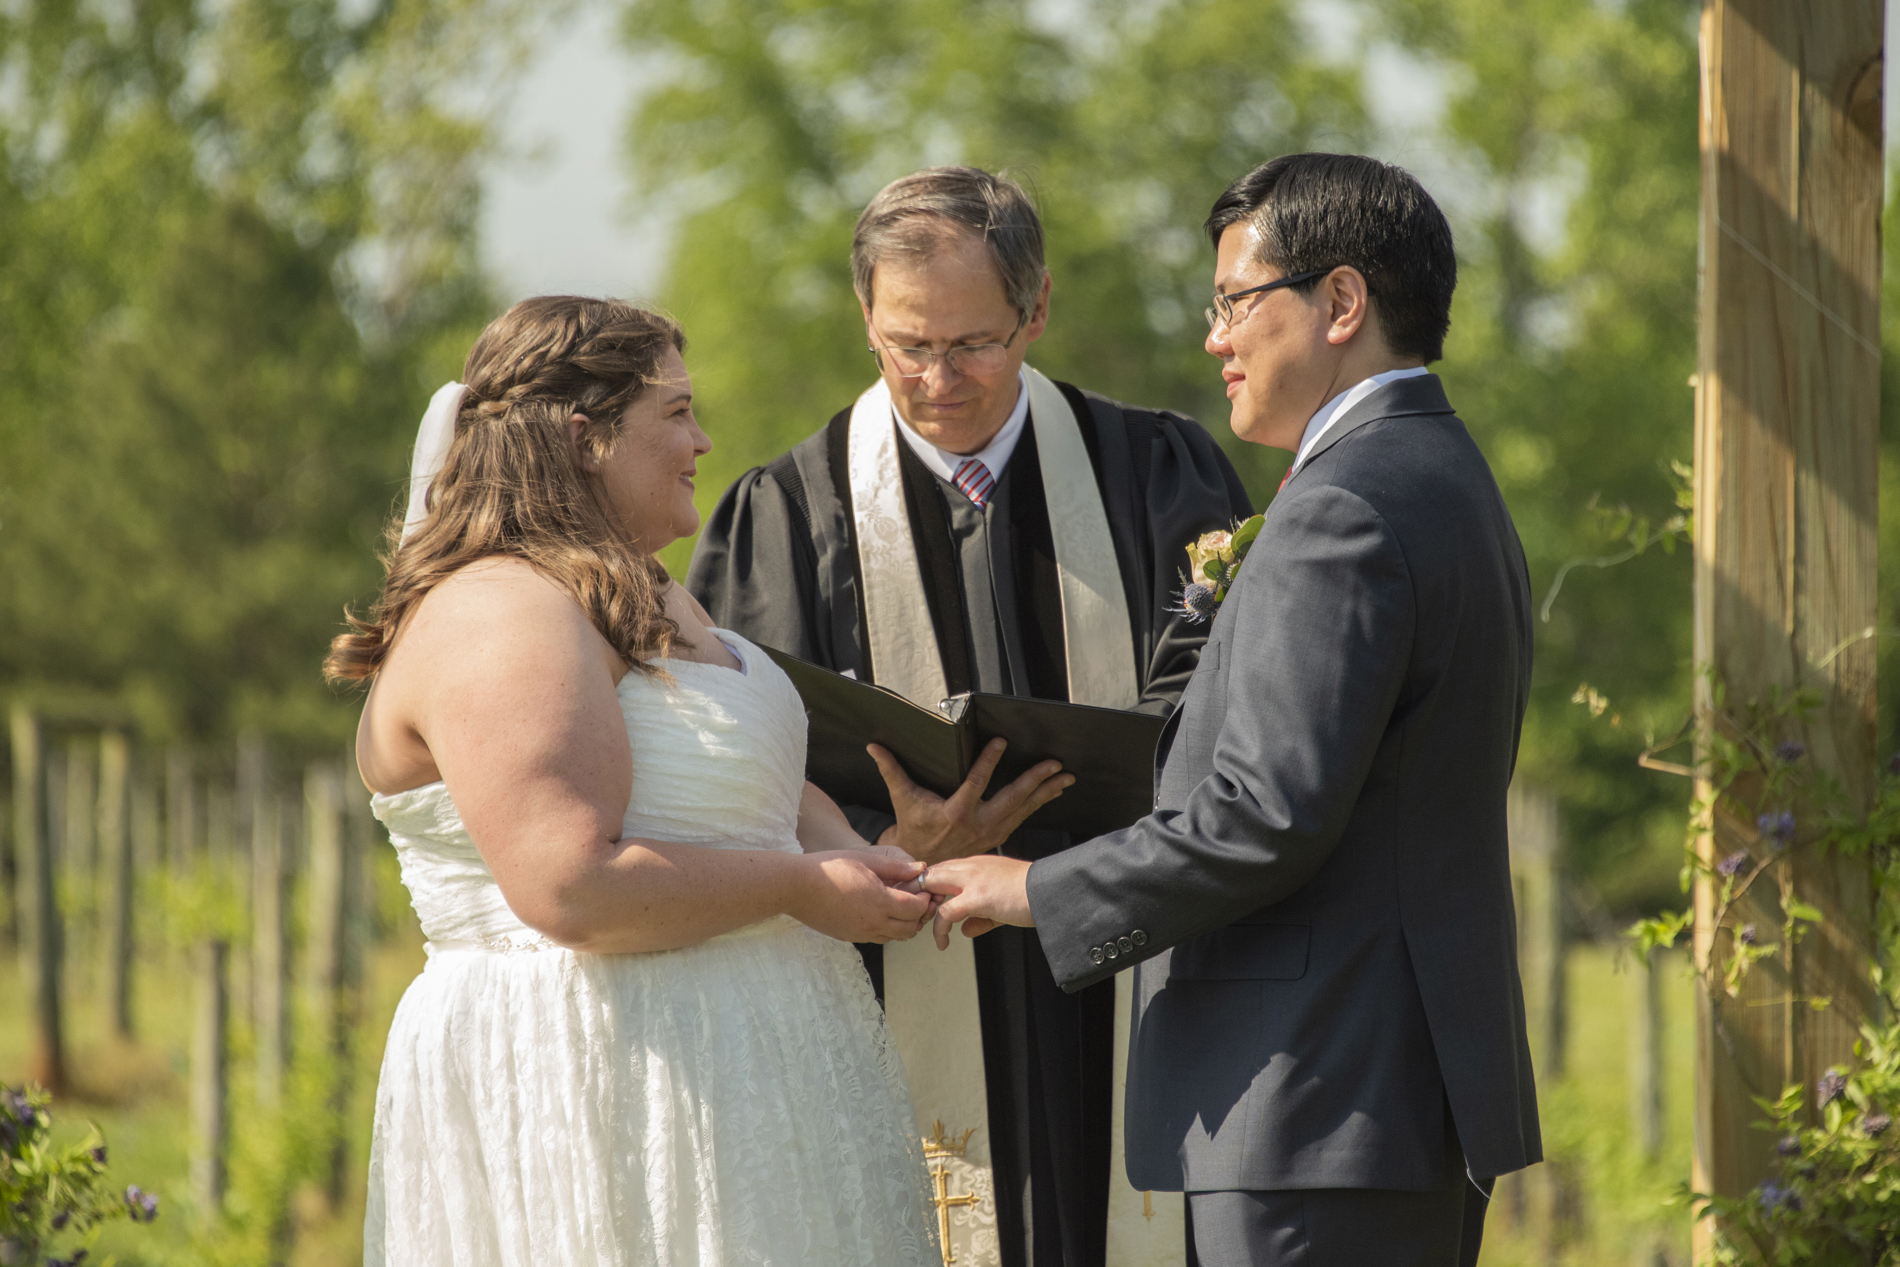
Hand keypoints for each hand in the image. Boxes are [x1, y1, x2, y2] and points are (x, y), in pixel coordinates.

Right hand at [789, 850, 933, 943]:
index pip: (915, 909)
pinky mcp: (850, 937)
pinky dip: (887, 930)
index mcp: (880, 902)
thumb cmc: (830, 868)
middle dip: (919, 916)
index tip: (924, 890)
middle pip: (909, 929)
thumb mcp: (866, 861)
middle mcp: (873, 923)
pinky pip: (877, 938)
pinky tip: (880, 913)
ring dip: (904, 925)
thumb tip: (920, 868)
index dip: (924, 900)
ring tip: (901, 907)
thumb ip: (896, 868)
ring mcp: (861, 933)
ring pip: (894, 937)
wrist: (797, 887)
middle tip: (918, 901)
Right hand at [869, 738, 1073, 865]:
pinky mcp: (997, 835)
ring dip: (1045, 793)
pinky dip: (1039, 804)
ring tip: (1064, 777)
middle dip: (1035, 780)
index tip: (1002, 743)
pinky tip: (1053, 792)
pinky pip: (1022, 817)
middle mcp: (978, 824)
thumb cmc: (913, 827)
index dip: (989, 762)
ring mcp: (990, 832)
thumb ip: (891, 769)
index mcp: (955, 813)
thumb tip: (874, 746)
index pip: (975, 783)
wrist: (921, 863)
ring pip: (1022, 810)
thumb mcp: (901, 797)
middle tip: (1053, 764)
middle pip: (1011, 799)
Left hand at [919, 855, 1033, 949]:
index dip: (929, 888)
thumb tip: (964, 930)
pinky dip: (939, 930)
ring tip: (923, 928)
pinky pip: (946, 912)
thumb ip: (980, 918)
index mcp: (978, 865)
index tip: (925, 907)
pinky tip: (942, 943)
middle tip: (915, 915)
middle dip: (917, 893)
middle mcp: (971, 867)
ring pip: (931, 886)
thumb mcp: (1001, 907)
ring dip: (923, 908)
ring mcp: (973, 879)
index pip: (942, 870)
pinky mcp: (977, 896)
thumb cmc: (1033, 897)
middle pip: (930, 872)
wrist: (1052, 892)